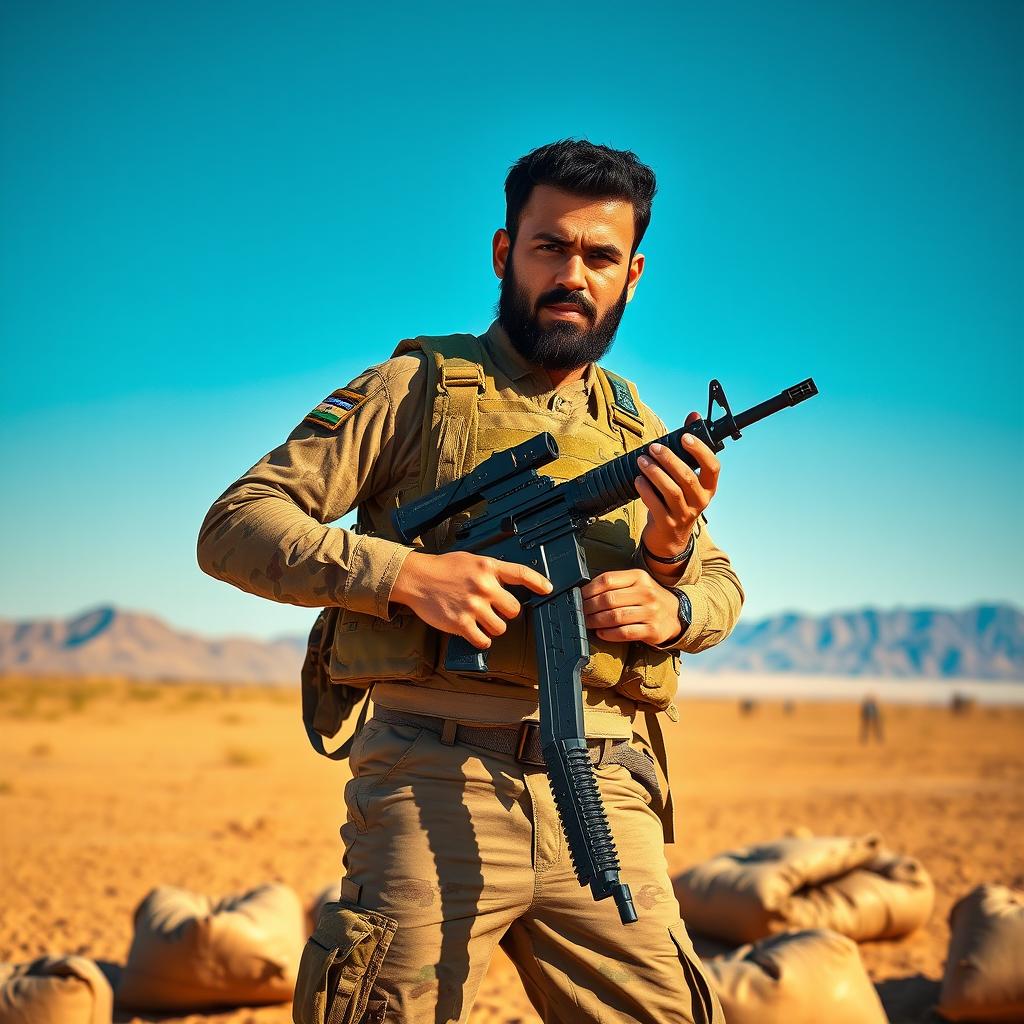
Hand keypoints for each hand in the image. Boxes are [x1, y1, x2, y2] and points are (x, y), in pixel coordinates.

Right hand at [391, 550, 551, 649]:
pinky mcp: (461, 623)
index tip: (548, 589)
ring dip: (493, 627)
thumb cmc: (443, 568)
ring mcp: (473, 606)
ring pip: (500, 628)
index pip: (522, 574)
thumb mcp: (472, 560)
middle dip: (506, 612)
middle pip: (514, 609)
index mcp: (488, 567)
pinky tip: (473, 631)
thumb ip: (491, 571)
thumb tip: (509, 584)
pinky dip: (480, 639)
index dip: (538, 582)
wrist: (417, 577)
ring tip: (479, 619)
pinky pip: (483, 640)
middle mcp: (484, 586)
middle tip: (493, 609)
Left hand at [581, 569, 680, 646]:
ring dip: (596, 621)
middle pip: (608, 599)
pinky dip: (609, 634)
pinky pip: (625, 632)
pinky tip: (601, 633)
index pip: (607, 580)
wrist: (675, 614)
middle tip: (579, 613)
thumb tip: (584, 593)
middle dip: (589, 607)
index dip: (588, 589)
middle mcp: (646, 592)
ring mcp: (651, 612)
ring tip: (587, 623)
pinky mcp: (652, 630)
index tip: (578, 597)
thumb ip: (615, 584)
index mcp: (638, 576)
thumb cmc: (647, 598)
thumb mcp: (636, 583)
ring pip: (615, 617)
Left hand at [636, 410, 719, 558]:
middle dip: (669, 459)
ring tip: (642, 460)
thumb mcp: (687, 477)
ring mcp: (683, 514)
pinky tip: (638, 479)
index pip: (713, 467)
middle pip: (687, 477)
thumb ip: (689, 449)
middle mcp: (699, 501)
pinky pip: (655, 504)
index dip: (700, 451)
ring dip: (654, 472)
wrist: (670, 538)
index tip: (685, 437)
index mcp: (708, 488)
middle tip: (654, 447)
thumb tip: (693, 416)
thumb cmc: (678, 500)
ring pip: (671, 490)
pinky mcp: (667, 523)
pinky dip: (645, 490)